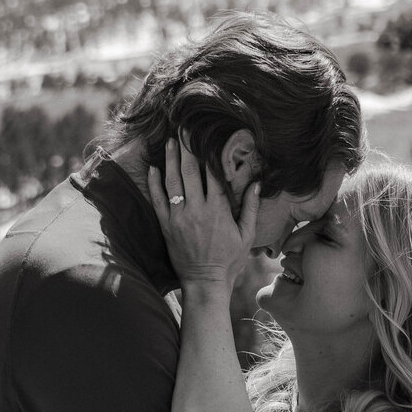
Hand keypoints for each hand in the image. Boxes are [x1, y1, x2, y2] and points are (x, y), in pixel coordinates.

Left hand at [148, 137, 260, 290]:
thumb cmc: (229, 261)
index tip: (207, 135)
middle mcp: (197, 209)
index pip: (213, 173)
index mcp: (218, 209)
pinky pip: (157, 200)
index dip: (209, 152)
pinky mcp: (166, 226)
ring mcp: (179, 217)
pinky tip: (153, 168)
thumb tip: (258, 184)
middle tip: (183, 128)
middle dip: (186, 148)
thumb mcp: (247, 235)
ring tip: (169, 141)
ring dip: (170, 159)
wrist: (205, 283)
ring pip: (172, 181)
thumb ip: (251, 208)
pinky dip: (154, 183)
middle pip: (190, 171)